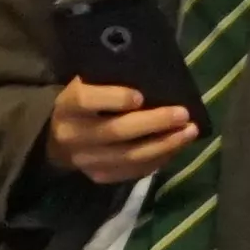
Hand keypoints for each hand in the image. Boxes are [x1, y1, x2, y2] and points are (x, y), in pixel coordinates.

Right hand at [45, 78, 196, 190]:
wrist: (59, 139)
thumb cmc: (84, 103)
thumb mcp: (87, 85)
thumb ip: (109, 79)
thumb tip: (154, 72)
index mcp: (68, 106)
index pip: (86, 101)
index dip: (114, 98)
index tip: (140, 96)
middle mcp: (73, 136)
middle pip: (115, 131)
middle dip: (153, 123)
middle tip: (183, 114)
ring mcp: (86, 161)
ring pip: (129, 156)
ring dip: (164, 145)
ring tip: (189, 132)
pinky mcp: (100, 176)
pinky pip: (134, 171)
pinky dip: (159, 159)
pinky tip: (177, 146)